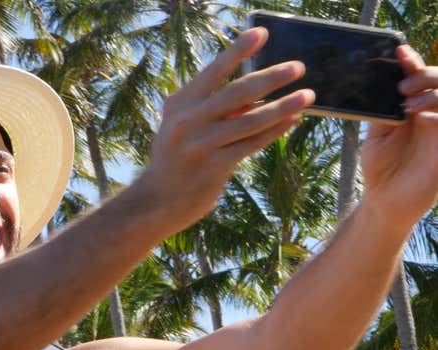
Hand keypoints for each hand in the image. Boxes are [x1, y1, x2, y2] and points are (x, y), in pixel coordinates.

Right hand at [141, 27, 313, 229]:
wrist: (159, 198)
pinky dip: (274, 130)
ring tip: (307, 95)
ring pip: (251, 121)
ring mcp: (201, 145)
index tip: (261, 33)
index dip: (238, 51)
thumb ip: (210, 106)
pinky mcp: (214, 168)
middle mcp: (187, 121)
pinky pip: (252, 144)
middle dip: (271, 78)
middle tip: (298, 67)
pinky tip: (292, 120)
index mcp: (180, 104)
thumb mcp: (182, 123)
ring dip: (283, 106)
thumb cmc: (177, 154)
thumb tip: (256, 90)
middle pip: (237, 93)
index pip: (213, 71)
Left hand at [361, 45, 437, 230]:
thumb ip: (380, 110)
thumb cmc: (380, 168)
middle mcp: (432, 115)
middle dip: (425, 75)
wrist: (384, 201)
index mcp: (414, 109)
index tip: (399, 52)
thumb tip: (378, 83)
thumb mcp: (376, 135)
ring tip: (408, 105)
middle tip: (403, 86)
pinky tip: (425, 118)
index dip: (412, 63)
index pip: (419, 78)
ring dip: (433, 93)